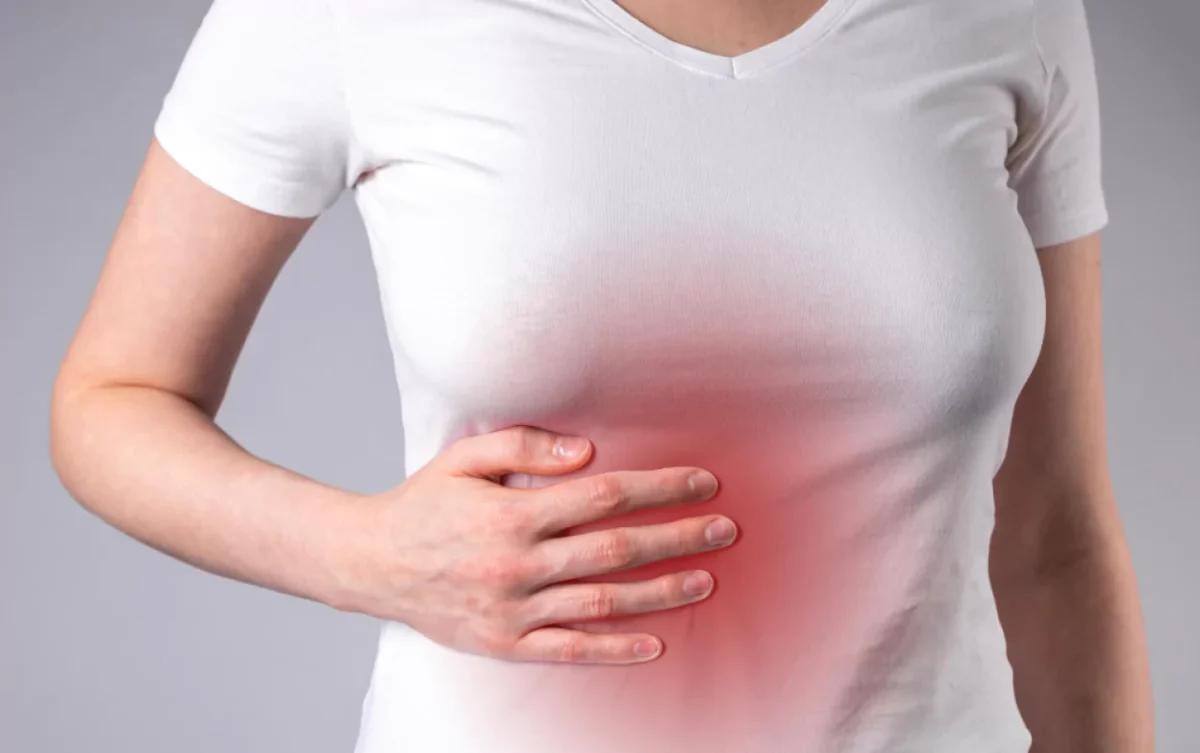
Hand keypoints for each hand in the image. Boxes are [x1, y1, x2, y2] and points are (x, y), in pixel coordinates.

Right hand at [334, 425, 736, 664]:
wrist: (369, 563)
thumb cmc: (423, 503)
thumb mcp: (465, 457)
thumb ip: (525, 446)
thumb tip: (588, 452)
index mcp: (512, 512)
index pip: (604, 496)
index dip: (659, 487)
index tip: (702, 481)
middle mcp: (517, 563)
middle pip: (616, 548)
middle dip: (678, 537)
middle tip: (725, 529)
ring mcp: (513, 609)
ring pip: (602, 602)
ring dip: (661, 592)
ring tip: (706, 579)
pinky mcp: (505, 643)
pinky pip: (570, 649)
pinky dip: (615, 649)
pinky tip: (655, 643)